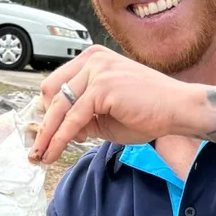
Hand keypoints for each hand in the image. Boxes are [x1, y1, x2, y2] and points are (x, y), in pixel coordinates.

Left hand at [30, 47, 198, 164]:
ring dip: (48, 135)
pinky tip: (55, 152)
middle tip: (37, 148)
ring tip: (42, 156)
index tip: (42, 134)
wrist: (178, 109)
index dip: (47, 111)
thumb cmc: (149, 110)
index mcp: (93, 59)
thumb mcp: (106, 114)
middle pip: (52, 92)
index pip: (57, 84)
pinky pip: (73, 118)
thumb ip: (82, 117)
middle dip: (43, 123)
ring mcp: (97, 70)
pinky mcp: (102, 86)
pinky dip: (60, 138)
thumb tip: (58, 131)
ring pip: (59, 107)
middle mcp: (92, 59)